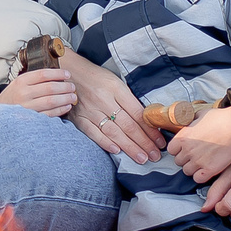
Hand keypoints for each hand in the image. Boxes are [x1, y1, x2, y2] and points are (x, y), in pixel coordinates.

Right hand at [0, 68, 76, 117]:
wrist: (0, 110)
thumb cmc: (15, 95)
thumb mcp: (20, 82)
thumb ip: (36, 78)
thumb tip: (59, 75)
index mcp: (22, 81)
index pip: (43, 74)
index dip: (58, 73)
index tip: (67, 74)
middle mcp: (24, 94)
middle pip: (50, 88)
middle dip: (65, 87)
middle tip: (72, 86)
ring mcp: (27, 107)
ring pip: (51, 101)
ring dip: (65, 98)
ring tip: (73, 96)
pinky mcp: (31, 118)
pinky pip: (49, 114)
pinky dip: (61, 110)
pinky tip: (67, 106)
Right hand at [61, 50, 165, 165]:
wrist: (70, 73)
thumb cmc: (97, 78)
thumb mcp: (116, 82)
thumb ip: (129, 100)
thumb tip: (146, 121)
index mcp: (116, 89)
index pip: (137, 113)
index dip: (150, 130)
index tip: (160, 141)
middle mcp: (104, 100)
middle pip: (128, 125)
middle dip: (144, 142)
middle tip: (155, 155)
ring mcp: (90, 110)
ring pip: (113, 132)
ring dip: (129, 147)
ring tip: (141, 158)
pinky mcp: (79, 118)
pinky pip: (92, 132)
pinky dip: (104, 142)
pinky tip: (116, 151)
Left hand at [167, 104, 230, 182]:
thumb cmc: (220, 119)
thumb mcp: (199, 115)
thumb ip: (190, 123)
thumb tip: (188, 125)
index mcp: (183, 137)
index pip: (171, 150)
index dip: (178, 150)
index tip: (184, 149)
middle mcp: (188, 150)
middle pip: (178, 162)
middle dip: (185, 159)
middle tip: (195, 155)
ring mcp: (198, 161)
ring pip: (187, 171)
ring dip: (192, 168)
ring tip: (201, 163)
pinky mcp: (210, 169)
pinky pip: (198, 179)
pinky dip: (201, 176)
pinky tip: (206, 170)